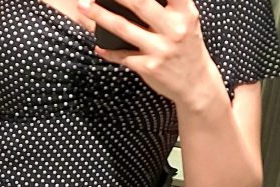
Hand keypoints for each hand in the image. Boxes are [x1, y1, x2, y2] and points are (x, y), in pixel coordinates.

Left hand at [77, 0, 222, 105]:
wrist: (196, 85)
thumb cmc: (187, 47)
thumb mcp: (187, 21)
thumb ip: (172, 5)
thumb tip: (136, 1)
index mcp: (185, 13)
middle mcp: (173, 29)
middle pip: (139, 3)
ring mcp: (160, 49)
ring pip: (123, 28)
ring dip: (100, 16)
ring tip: (84, 6)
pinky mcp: (148, 67)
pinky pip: (122, 56)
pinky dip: (108, 51)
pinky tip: (98, 46)